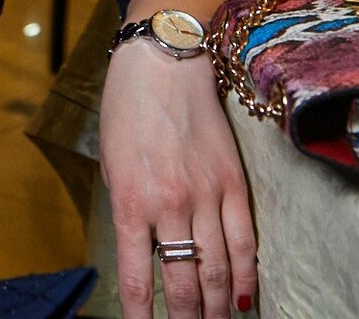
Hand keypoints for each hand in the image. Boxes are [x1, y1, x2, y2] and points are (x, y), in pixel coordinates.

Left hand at [100, 42, 256, 317]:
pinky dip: (246, 275)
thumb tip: (143, 248)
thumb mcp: (112, 163)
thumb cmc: (126, 110)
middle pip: (183, 282)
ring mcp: (206, 196)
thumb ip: (128, 208)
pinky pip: (245, 241)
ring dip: (217, 307)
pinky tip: (244, 298)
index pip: (137, 276)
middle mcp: (169, 205)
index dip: (142, 314)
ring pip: (217, 270)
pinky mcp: (234, 184)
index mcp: (130, 201)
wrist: (163, 64)